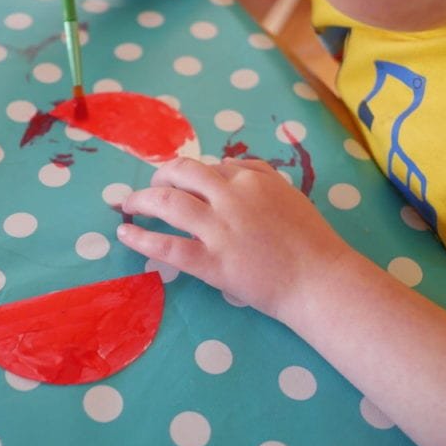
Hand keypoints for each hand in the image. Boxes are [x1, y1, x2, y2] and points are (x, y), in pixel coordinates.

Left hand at [117, 157, 349, 319]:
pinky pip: (167, 246)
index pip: (211, 167)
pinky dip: (140, 238)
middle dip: (160, 175)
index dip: (193, 176)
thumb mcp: (289, 193)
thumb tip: (226, 165)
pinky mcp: (211, 262)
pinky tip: (124, 234)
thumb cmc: (311, 241)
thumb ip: (259, 174)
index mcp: (252, 178)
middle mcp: (231, 197)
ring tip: (128, 204)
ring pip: (167, 202)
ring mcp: (218, 229)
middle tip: (150, 186)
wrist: (320, 280)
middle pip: (182, 173)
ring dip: (141, 199)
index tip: (185, 185)